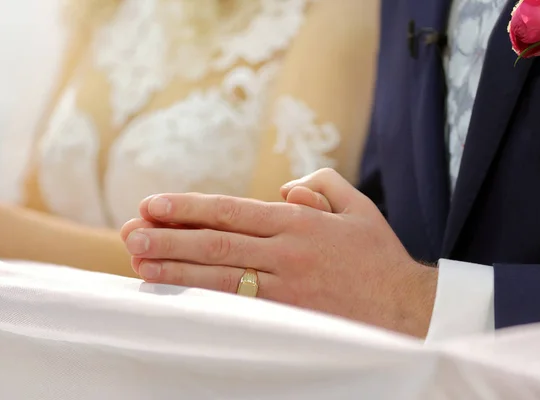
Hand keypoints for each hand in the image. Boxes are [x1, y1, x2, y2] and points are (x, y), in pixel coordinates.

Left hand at [121, 169, 437, 336]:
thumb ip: (318, 184)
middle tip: (130, 233)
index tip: (152, 205)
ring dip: (176, 268)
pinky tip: (177, 294)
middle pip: (216, 241)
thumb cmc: (378, 256)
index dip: (188, 208)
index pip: (231, 210)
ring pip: (220, 275)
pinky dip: (203, 298)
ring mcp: (286, 287)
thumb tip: (283, 189)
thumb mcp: (356, 206)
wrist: (409, 309)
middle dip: (169, 236)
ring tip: (138, 261)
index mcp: (299, 222)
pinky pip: (238, 305)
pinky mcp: (289, 316)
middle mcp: (287, 251)